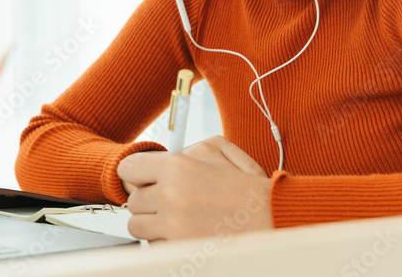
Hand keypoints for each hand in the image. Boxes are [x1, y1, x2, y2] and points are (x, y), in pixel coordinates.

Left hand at [117, 136, 273, 240]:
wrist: (273, 219)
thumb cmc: (246, 186)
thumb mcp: (218, 150)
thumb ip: (181, 151)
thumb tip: (155, 160)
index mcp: (176, 167)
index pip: (128, 169)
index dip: (136, 174)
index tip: (143, 179)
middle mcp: (170, 196)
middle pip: (134, 201)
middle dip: (150, 201)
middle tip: (170, 200)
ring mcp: (173, 227)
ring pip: (139, 227)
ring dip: (154, 223)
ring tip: (178, 218)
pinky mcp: (179, 250)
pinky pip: (154, 246)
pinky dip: (165, 241)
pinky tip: (186, 233)